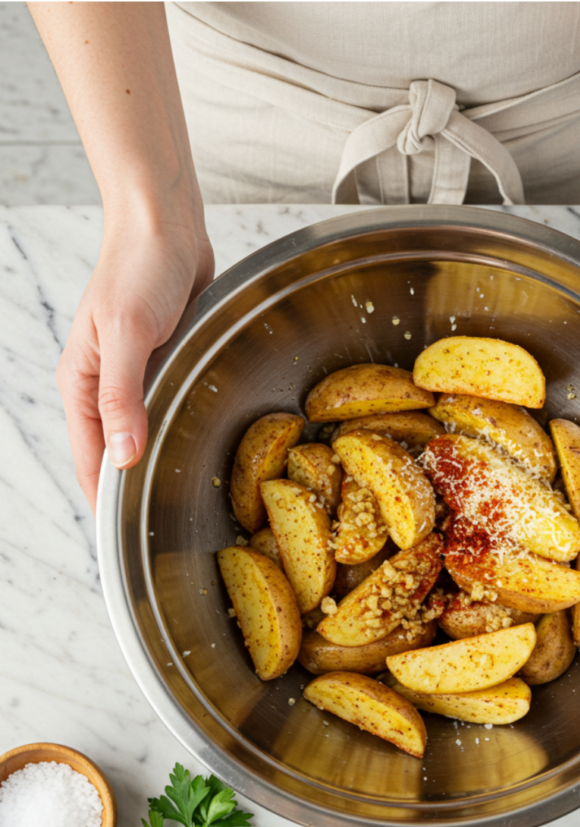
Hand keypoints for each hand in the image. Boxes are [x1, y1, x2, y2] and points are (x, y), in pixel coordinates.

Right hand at [57, 214, 213, 511]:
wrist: (164, 224)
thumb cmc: (138, 268)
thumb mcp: (126, 333)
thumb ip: (122, 397)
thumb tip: (121, 458)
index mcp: (82, 385)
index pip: (90, 461)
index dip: (105, 502)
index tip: (124, 544)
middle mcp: (104, 387)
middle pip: (112, 455)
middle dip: (131, 491)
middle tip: (160, 532)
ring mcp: (134, 377)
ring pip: (139, 435)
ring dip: (153, 463)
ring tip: (177, 504)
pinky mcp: (162, 365)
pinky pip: (163, 410)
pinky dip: (172, 432)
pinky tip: (192, 449)